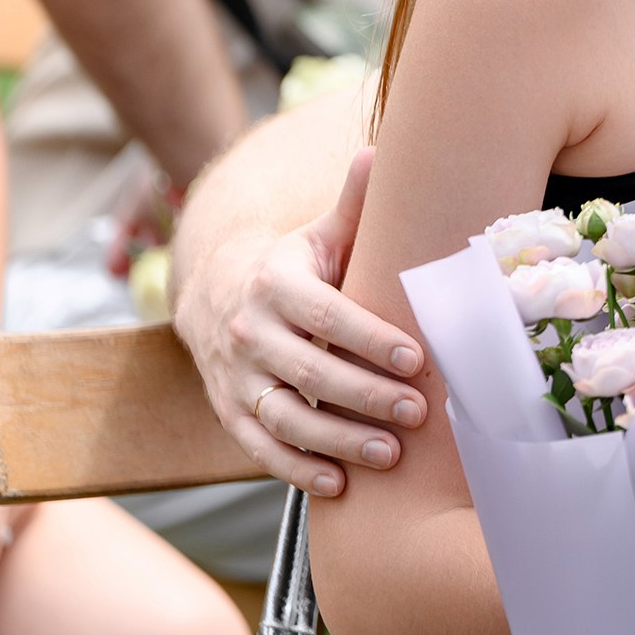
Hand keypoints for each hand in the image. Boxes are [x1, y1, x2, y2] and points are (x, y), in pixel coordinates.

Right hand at [174, 147, 427, 495]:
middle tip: (419, 412)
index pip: (327, 316)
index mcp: (276, 283)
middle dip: (366, 396)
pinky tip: (339, 484)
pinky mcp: (229, 413)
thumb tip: (381, 149)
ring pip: (285, 417)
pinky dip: (296, 470)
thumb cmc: (294, 266)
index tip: (417, 360)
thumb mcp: (319, 233)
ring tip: (389, 454)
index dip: (371, 340)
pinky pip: (260, 449)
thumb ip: (354, 204)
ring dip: (337, 440)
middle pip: (310, 372)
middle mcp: (249, 333)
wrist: (215, 296)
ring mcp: (235, 378)